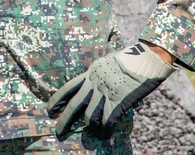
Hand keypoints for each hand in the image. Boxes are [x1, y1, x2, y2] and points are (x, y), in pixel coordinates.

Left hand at [46, 42, 175, 138]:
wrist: (145, 58)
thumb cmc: (129, 58)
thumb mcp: (108, 59)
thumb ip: (100, 67)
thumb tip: (100, 68)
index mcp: (90, 73)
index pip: (69, 88)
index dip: (57, 100)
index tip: (49, 109)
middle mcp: (94, 84)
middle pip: (74, 105)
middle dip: (65, 119)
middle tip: (58, 131)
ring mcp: (105, 93)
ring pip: (90, 115)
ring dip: (89, 127)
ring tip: (91, 135)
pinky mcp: (118, 101)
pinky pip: (107, 120)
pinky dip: (105, 130)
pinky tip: (105, 135)